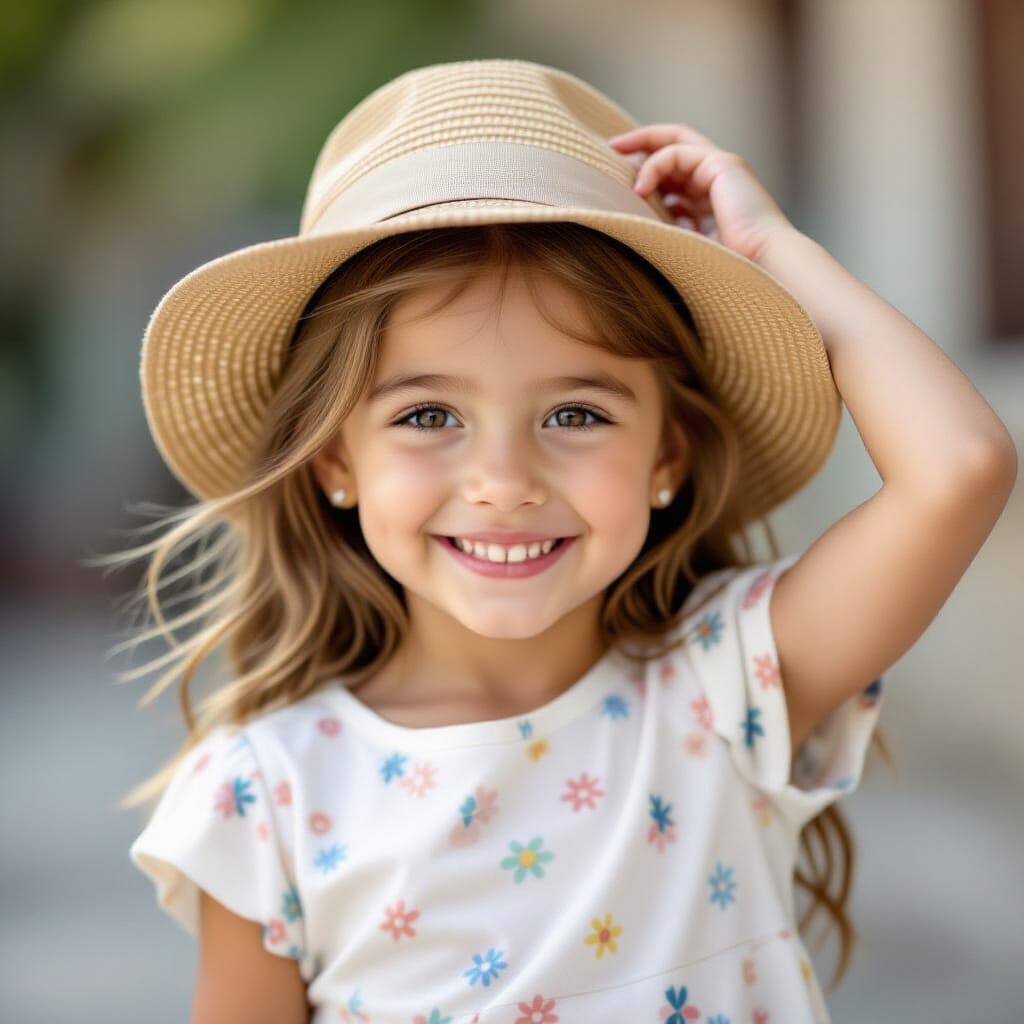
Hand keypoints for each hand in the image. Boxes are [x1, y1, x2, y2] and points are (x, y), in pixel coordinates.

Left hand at [608, 123, 794, 264]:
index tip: (617, 176)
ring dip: (643, 150)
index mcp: (710, 198)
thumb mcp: (686, 246)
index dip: (647, 168)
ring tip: (615, 164)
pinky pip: (678, 152)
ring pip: (675, 142)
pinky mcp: (723, 165)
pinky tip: (641, 188)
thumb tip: (630, 226)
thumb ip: (667, 230)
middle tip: (610, 148)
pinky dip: (655, 165)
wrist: (764, 268)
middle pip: (675, 144)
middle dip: (641, 142)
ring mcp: (722, 168)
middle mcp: (718, 178)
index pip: (675, 170)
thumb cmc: (729, 269)